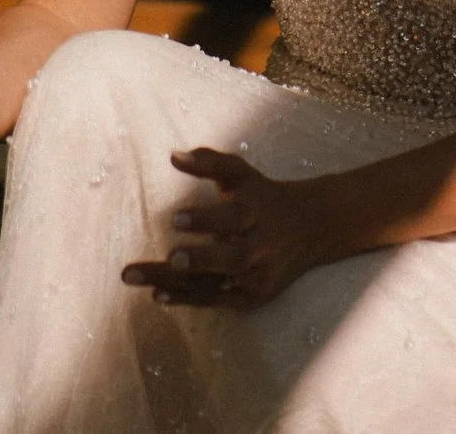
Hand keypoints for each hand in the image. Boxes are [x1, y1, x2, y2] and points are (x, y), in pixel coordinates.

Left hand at [120, 148, 332, 307]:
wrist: (313, 227)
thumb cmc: (263, 196)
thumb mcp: (242, 175)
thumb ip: (210, 163)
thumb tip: (173, 155)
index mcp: (258, 212)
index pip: (233, 218)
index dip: (205, 220)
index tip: (175, 218)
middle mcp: (262, 247)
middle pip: (232, 257)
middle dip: (202, 259)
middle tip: (172, 258)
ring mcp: (258, 276)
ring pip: (218, 283)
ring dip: (179, 285)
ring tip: (142, 284)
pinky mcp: (253, 297)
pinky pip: (217, 300)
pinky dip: (188, 299)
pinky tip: (158, 295)